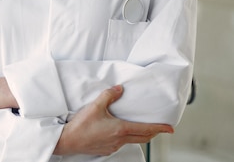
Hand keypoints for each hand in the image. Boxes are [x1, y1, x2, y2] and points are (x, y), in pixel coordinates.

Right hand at [54, 85, 173, 155]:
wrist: (68, 140)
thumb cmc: (81, 126)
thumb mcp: (95, 106)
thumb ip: (109, 95)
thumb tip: (119, 89)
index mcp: (120, 129)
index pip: (146, 129)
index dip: (160, 129)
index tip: (170, 129)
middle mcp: (120, 139)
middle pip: (143, 138)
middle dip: (153, 133)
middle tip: (159, 129)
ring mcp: (114, 146)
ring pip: (132, 141)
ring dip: (139, 135)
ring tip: (140, 128)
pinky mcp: (107, 149)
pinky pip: (121, 144)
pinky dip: (126, 138)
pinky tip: (119, 132)